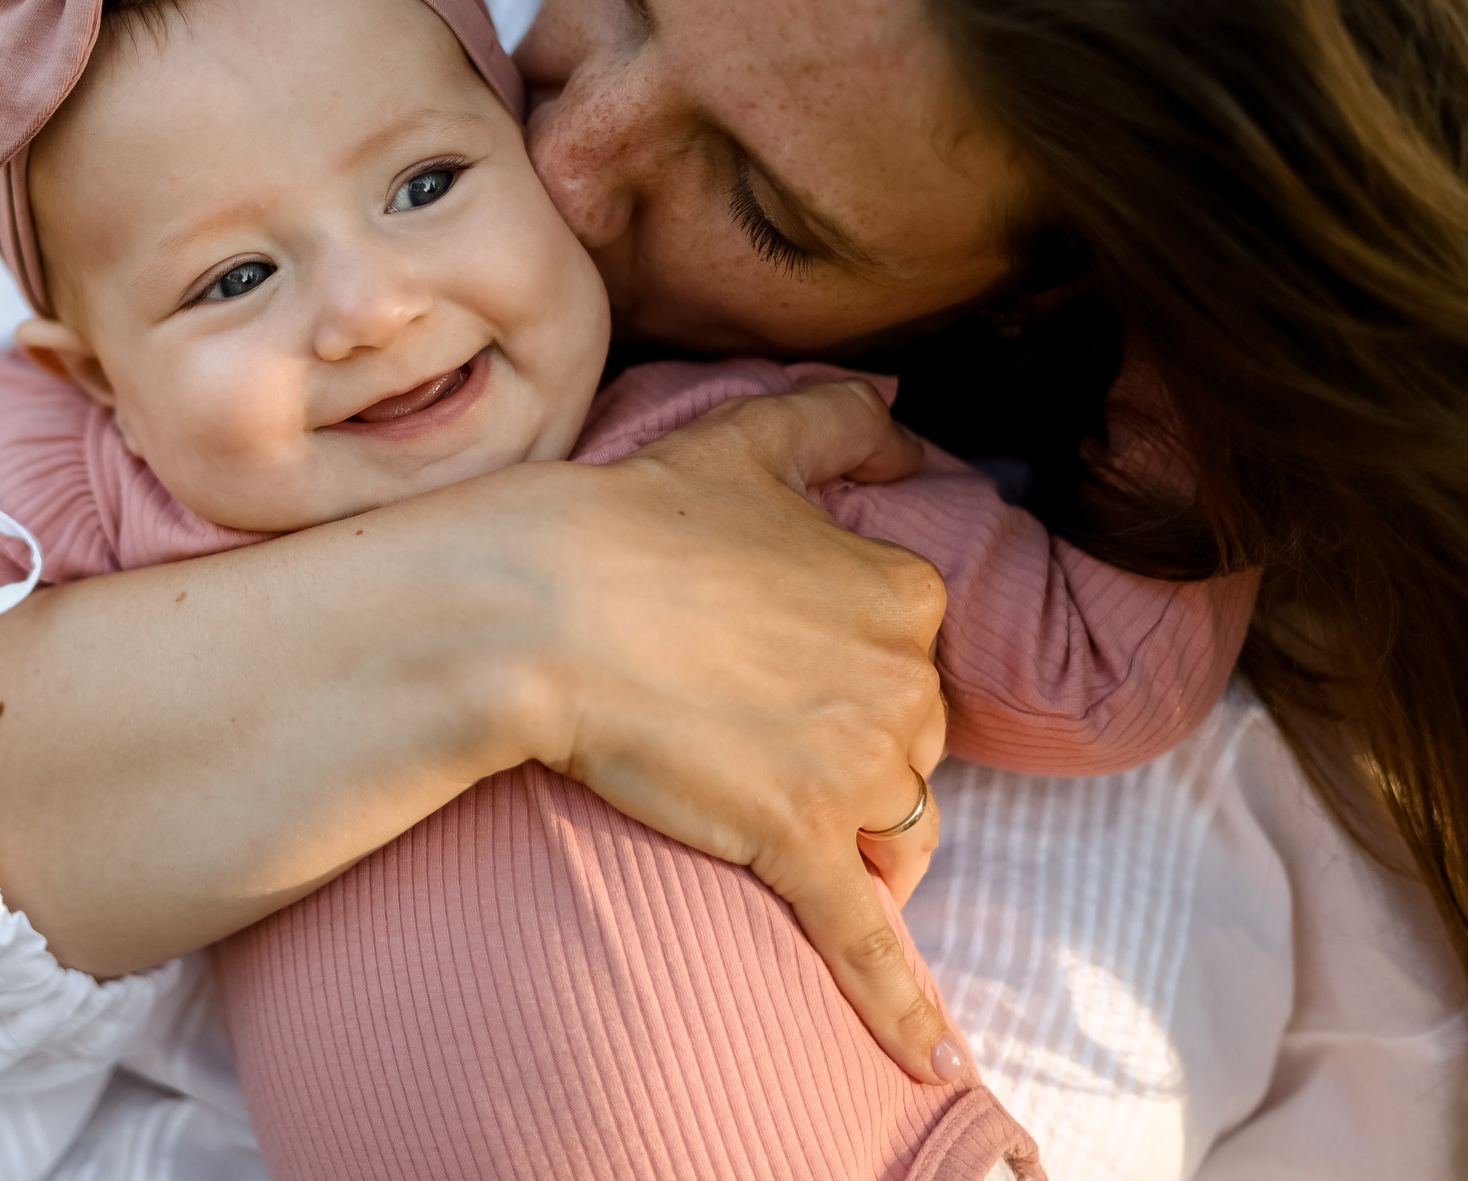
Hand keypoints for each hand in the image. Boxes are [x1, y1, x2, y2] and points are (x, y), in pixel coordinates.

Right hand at [491, 380, 963, 1084]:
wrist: (538, 605)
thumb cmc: (631, 520)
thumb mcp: (744, 442)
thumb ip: (834, 418)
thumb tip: (896, 403)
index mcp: (900, 591)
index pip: (912, 656)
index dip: (853, 673)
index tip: (789, 673)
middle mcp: (902, 682)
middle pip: (910, 749)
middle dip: (854, 756)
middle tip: (759, 739)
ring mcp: (854, 769)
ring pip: (893, 831)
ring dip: (854, 840)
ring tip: (781, 826)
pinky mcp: (799, 844)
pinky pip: (866, 938)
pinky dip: (901, 1006)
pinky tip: (929, 1063)